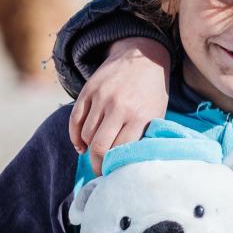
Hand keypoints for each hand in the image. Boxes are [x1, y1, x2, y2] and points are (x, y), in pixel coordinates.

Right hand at [68, 37, 169, 173]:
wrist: (143, 57)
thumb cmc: (152, 92)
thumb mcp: (157, 113)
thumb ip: (144, 135)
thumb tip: (129, 163)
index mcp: (140, 116)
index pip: (120, 151)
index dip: (113, 167)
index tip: (113, 175)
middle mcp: (119, 107)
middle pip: (99, 146)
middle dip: (97, 164)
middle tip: (100, 171)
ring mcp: (101, 98)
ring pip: (86, 135)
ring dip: (88, 148)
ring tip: (95, 153)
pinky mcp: (88, 91)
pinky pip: (75, 121)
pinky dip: (75, 137)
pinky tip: (81, 145)